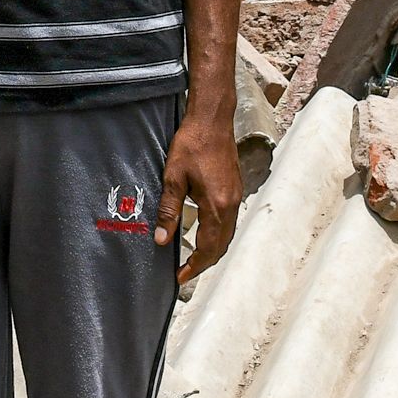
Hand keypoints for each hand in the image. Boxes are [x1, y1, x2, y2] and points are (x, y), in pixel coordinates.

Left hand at [155, 108, 243, 282]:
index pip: (207, 248)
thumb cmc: (192, 144)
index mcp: (216, 205)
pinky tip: (205, 233)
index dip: (194, 266)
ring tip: (194, 258)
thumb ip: (168, 210)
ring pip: (227, 234)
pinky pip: (229, 221)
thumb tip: (162, 239)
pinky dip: (218, 235)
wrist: (212, 120)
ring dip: (212, 250)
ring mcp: (235, 196)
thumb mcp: (173, 178)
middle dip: (204, 263)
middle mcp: (231, 204)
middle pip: (221, 245)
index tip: (181, 277)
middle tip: (186, 272)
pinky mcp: (235, 188)